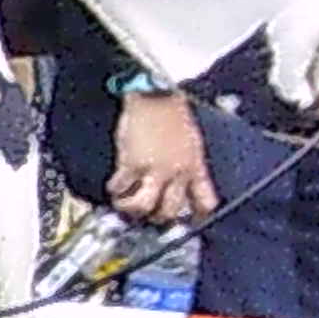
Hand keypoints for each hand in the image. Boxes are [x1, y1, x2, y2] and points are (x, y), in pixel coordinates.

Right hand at [106, 91, 213, 227]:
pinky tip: (114, 186)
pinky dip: (115, 190)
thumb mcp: (192, 141)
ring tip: (124, 204)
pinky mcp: (132, 164)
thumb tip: (180, 181)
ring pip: (144, 206)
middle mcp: (177, 173)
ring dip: (131, 209)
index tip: (188, 222)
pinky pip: (121, 187)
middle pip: (169, 211)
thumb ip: (188, 164)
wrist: (155, 95)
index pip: (204, 202)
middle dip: (157, 217)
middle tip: (147, 215)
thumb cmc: (173, 112)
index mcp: (195, 167)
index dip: (197, 217)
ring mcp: (154, 170)